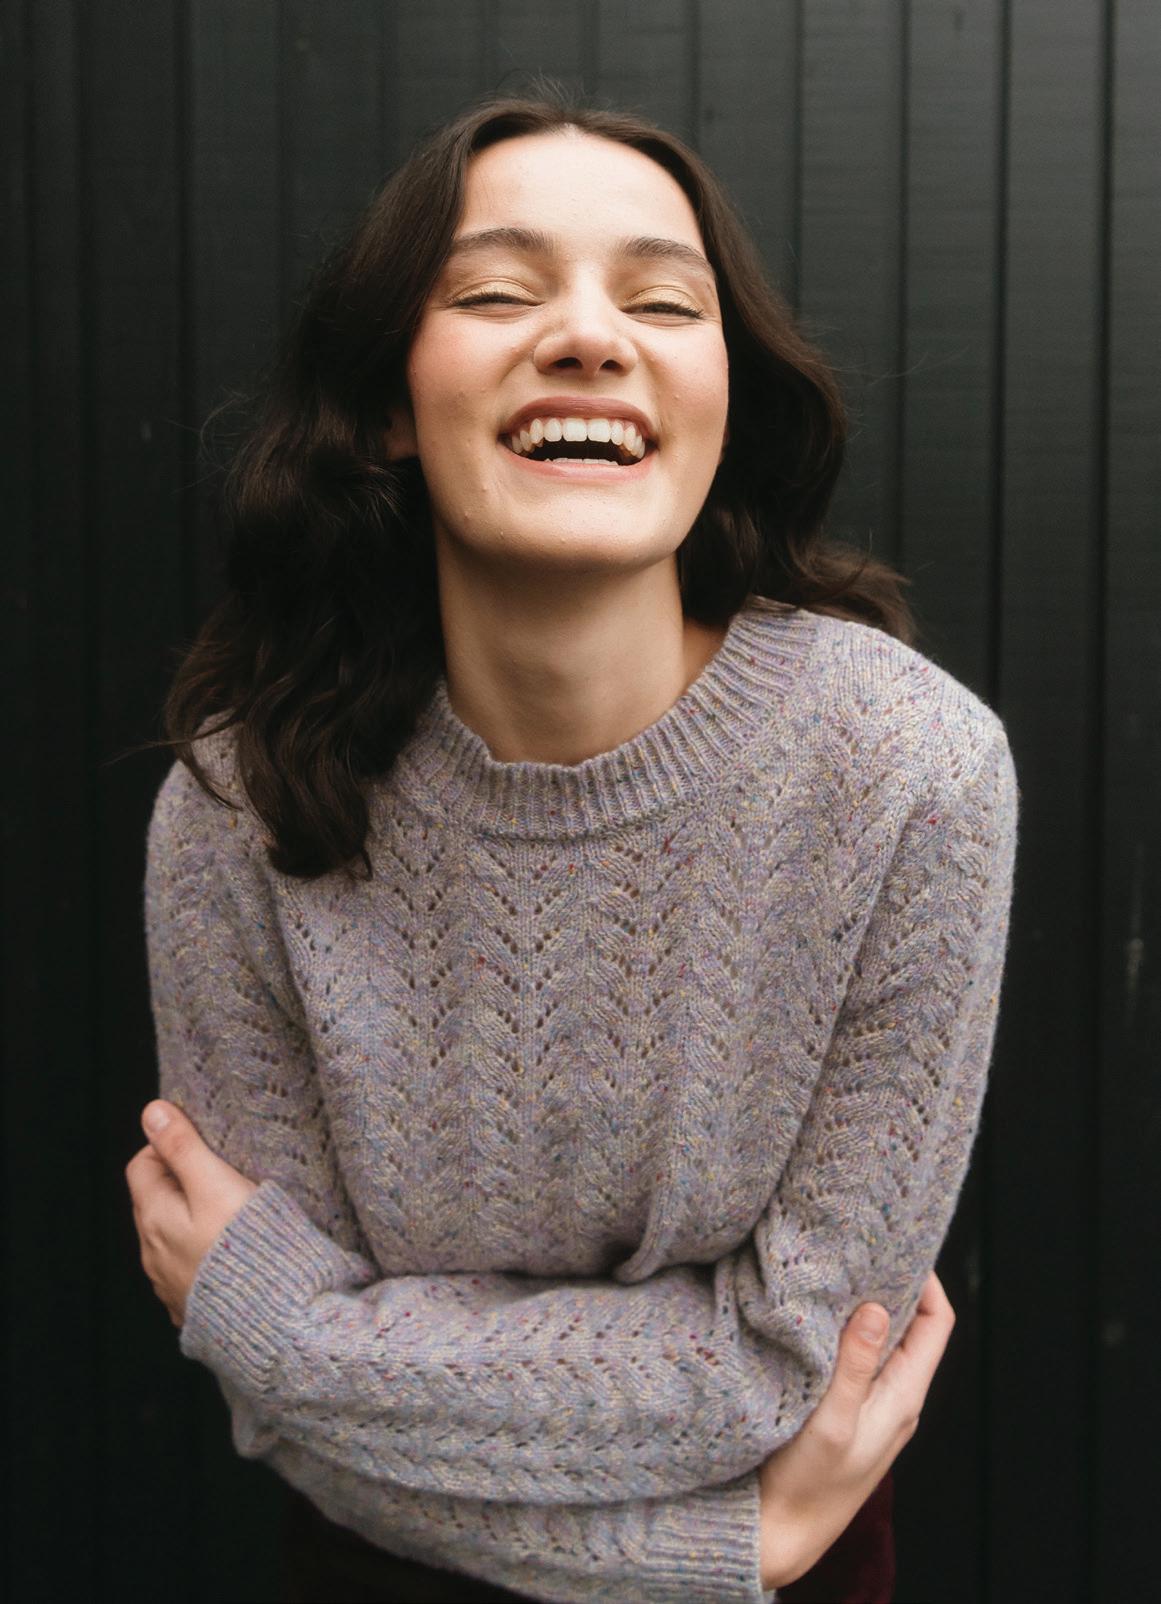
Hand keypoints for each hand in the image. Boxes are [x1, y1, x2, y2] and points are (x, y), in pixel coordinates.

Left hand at [125, 1101, 259, 1328]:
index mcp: (155, 1218)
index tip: (204, 1146)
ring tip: (233, 1213)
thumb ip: (183, 1147)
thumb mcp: (215, 1184)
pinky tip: (233, 1253)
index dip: (168, 1147)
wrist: (272, 1318)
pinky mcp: (192, 1307)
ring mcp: (170, 1284)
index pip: (142, 1165)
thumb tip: (151, 1111)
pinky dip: (203, 1254)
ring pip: (170, 1237)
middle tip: (222, 1174)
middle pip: (154, 1201)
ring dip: (191, 1220)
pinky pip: (188, 1270)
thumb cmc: (247, 1246)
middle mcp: (153, 1254)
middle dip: (180, 1182)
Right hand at [758, 1270, 955, 1590]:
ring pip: (885, 1342)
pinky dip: (848, 1332)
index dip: (928, 1282)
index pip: (937, 1325)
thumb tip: (879, 1308)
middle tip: (862, 1249)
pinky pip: (861, 1360)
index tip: (900, 1248)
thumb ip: (856, 1365)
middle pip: (913, 1328)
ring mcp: (873, 1406)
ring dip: (868, 1307)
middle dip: (894, 1285)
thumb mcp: (832, 1420)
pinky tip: (819, 1318)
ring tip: (840, 1273)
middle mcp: (897, 1399)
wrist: (782, 1533)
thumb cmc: (807, 1484)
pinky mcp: (848, 1412)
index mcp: (904, 1397)